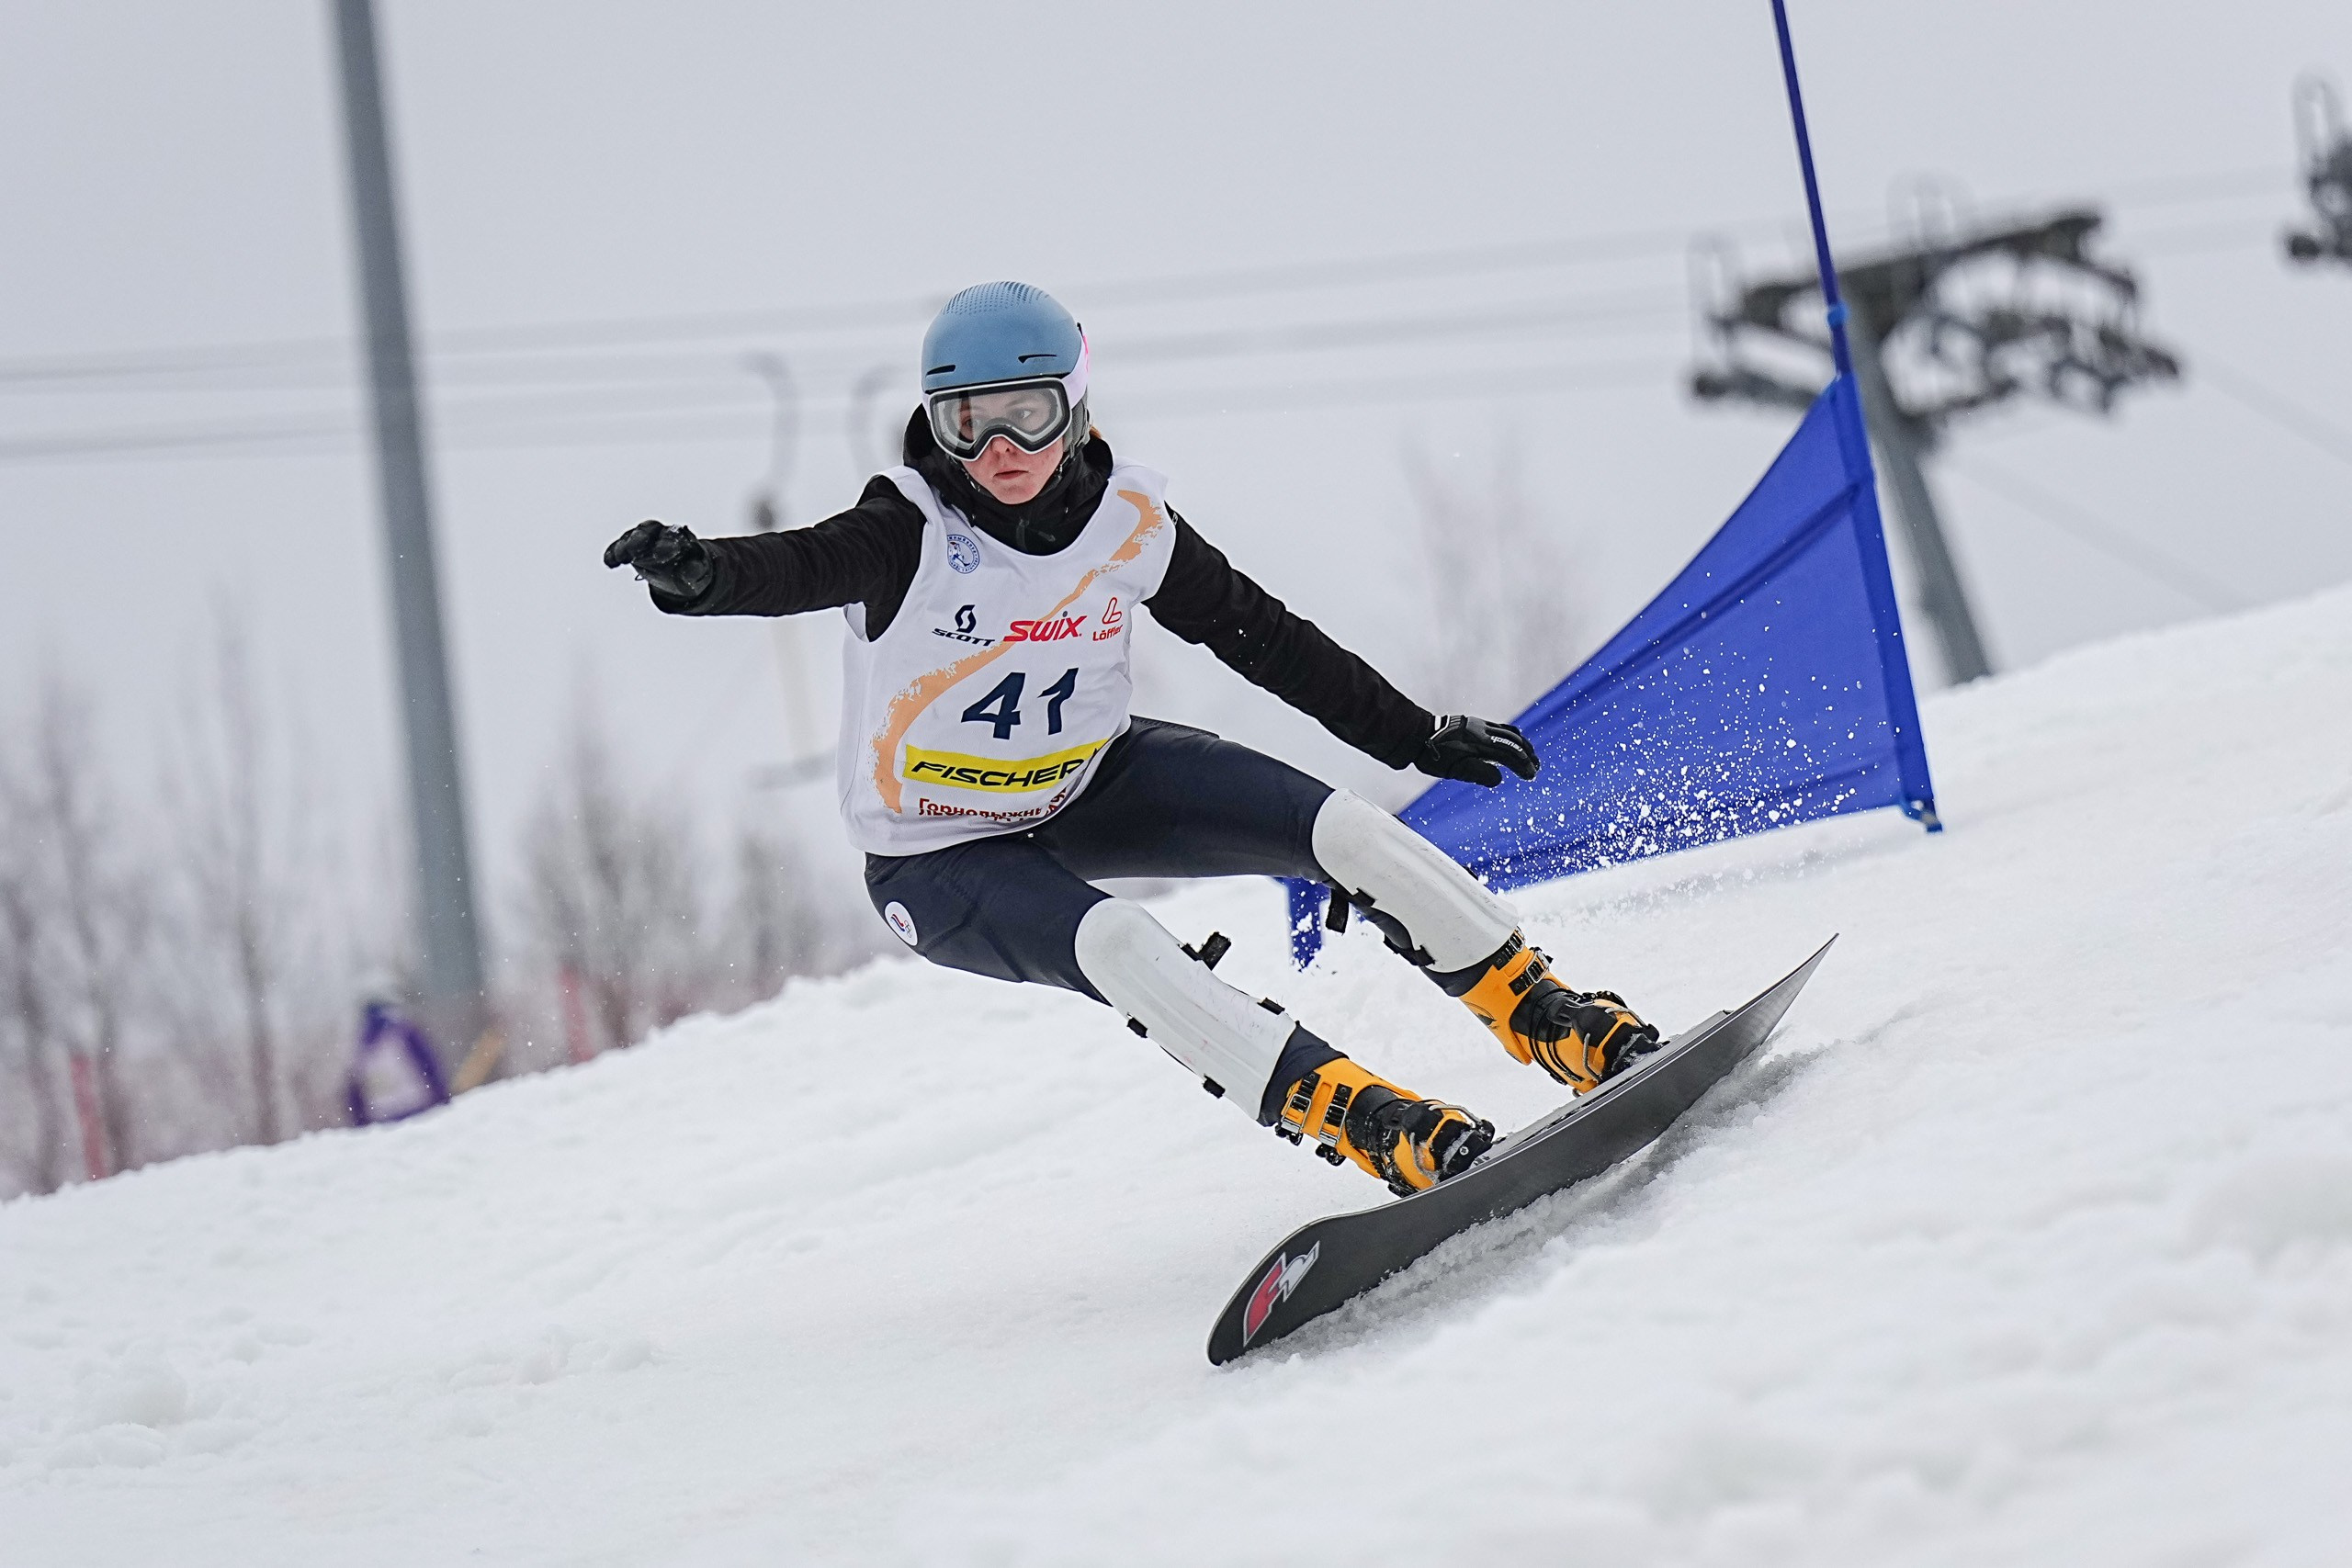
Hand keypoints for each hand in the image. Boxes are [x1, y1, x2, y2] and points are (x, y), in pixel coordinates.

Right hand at [603, 520, 712, 599]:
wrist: (682, 571)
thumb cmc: (691, 567)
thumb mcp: (697, 570)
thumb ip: (694, 569)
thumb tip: (693, 568)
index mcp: (678, 537)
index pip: (670, 535)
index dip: (666, 544)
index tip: (661, 551)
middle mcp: (658, 534)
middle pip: (647, 531)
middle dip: (639, 538)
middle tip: (633, 550)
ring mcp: (643, 540)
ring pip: (631, 538)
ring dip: (624, 547)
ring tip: (619, 557)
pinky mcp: (631, 550)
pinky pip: (618, 548)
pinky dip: (613, 553)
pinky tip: (609, 562)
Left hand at [1415, 714, 1538, 787]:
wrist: (1418, 734)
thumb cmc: (1433, 755)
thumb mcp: (1454, 770)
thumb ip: (1478, 773)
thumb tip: (1499, 778)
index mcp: (1480, 742)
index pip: (1509, 754)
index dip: (1522, 765)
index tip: (1531, 775)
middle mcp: (1483, 730)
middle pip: (1513, 741)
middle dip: (1526, 755)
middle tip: (1535, 768)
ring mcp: (1480, 725)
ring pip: (1509, 733)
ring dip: (1522, 745)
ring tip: (1530, 756)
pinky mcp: (1476, 724)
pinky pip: (1501, 728)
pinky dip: (1512, 737)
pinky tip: (1513, 744)